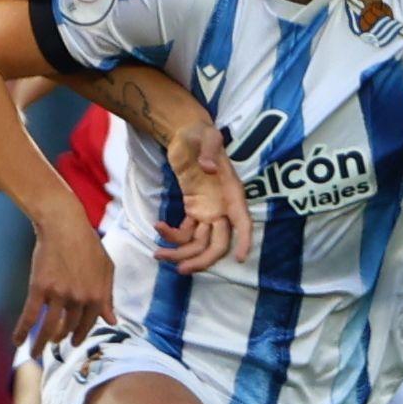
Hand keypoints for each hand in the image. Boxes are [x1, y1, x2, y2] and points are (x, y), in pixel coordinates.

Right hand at [18, 201, 115, 348]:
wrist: (64, 225)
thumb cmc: (87, 244)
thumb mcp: (106, 269)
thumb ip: (108, 296)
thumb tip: (112, 320)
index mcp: (97, 295)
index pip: (89, 323)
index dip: (80, 334)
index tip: (73, 341)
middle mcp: (79, 299)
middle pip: (68, 327)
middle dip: (61, 338)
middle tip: (55, 343)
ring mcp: (59, 295)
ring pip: (49, 327)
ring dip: (42, 344)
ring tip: (36, 353)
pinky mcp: (39, 288)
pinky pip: (30, 316)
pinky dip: (22, 331)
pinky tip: (17, 342)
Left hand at [155, 115, 248, 273]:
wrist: (187, 135)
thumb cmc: (201, 134)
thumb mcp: (207, 135)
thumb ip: (210, 149)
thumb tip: (208, 166)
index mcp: (231, 193)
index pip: (242, 220)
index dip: (244, 239)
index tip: (240, 258)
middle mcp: (222, 207)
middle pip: (219, 243)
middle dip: (202, 260)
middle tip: (180, 269)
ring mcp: (208, 211)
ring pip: (200, 244)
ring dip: (180, 254)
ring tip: (158, 254)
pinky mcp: (194, 211)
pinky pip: (186, 233)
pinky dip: (172, 236)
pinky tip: (158, 227)